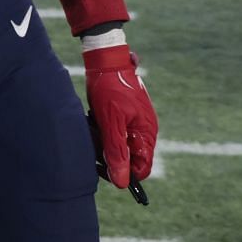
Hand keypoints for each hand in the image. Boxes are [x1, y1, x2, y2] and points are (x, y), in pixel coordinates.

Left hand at [84, 45, 156, 192]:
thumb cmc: (109, 90)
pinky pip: (117, 133)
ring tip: (94, 130)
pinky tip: (96, 122)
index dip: (125, 174)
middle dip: (113, 158)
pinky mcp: (126, 114)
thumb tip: (122, 182)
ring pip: (122, 146)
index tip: (106, 168)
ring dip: (107, 144)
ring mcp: (136, 121)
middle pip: (132, 159)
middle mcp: (145, 130)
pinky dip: (106, 132)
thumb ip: (117, 153)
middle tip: (95, 146)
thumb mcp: (111, 124)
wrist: (105, 59)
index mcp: (147, 133)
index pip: (142, 168)